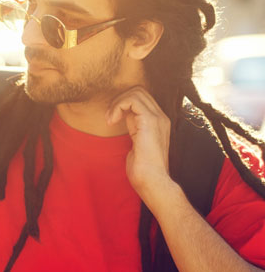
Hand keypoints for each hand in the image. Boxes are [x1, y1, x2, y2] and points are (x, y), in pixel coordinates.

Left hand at [107, 86, 176, 201]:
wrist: (152, 181)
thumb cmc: (142, 169)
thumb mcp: (136, 142)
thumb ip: (133, 127)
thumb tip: (123, 116)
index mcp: (158, 121)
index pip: (141, 97)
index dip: (123, 103)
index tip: (112, 119)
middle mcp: (161, 116)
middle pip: (139, 90)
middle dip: (119, 100)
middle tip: (109, 118)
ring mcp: (158, 118)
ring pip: (136, 91)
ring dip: (116, 103)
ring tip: (110, 119)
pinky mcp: (150, 121)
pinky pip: (132, 100)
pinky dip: (117, 106)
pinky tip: (111, 121)